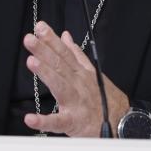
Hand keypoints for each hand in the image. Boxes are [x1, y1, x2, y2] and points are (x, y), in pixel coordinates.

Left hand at [22, 21, 129, 136]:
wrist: (121, 122)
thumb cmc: (104, 98)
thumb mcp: (92, 72)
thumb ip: (76, 54)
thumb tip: (65, 36)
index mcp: (80, 73)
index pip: (64, 52)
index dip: (52, 39)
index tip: (40, 27)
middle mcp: (77, 84)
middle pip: (59, 65)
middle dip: (44, 51)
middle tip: (30, 39)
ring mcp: (75, 102)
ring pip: (59, 86)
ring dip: (46, 74)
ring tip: (32, 62)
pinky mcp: (72, 122)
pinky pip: (57, 122)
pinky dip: (44, 121)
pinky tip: (30, 118)